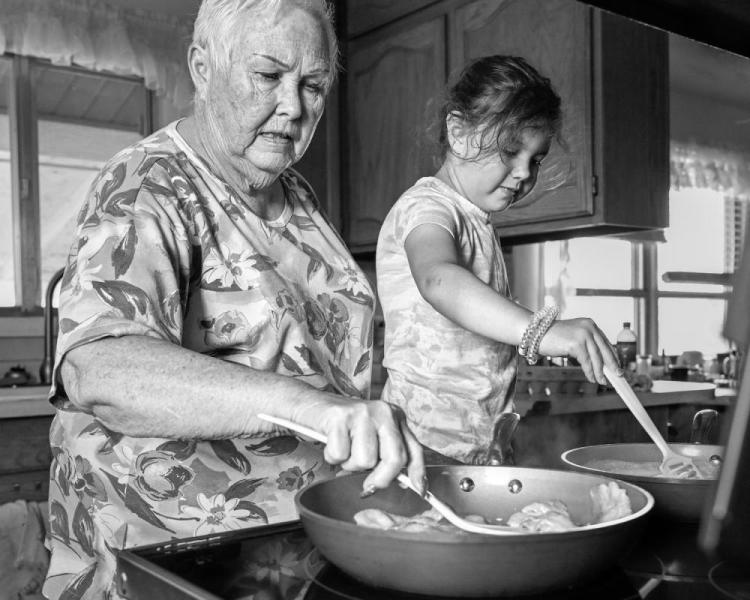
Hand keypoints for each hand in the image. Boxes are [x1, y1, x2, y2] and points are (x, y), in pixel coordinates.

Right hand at [294, 397, 425, 496]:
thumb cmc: (342, 426)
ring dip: (350, 464)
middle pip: (394, 459)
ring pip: (365, 461)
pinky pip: (341, 455)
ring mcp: (363, 413)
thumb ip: (389, 454)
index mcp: (395, 416)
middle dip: (380, 479)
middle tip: (367, 484)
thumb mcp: (372, 436)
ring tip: (344, 449)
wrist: (310, 404)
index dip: (418, 474)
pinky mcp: (340, 416)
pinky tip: (331, 442)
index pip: (413, 450)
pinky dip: (332, 456)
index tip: (420, 491)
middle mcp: (383, 412)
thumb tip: (408, 483)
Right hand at [538, 318, 620, 384]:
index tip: (616, 365)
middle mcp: (589, 327)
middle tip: (618, 375)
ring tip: (602, 381)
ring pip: (596, 357)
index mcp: (590, 324)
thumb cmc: (552, 337)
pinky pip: (586, 361)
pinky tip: (591, 378)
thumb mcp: (573, 339)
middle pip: (604, 349)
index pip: (605, 342)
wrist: (535, 333)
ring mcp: (583, 334)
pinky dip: (590, 372)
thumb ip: (586, 347)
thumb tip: (599, 364)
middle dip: (612, 364)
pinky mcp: (576, 343)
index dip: (612, 355)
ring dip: (600, 372)